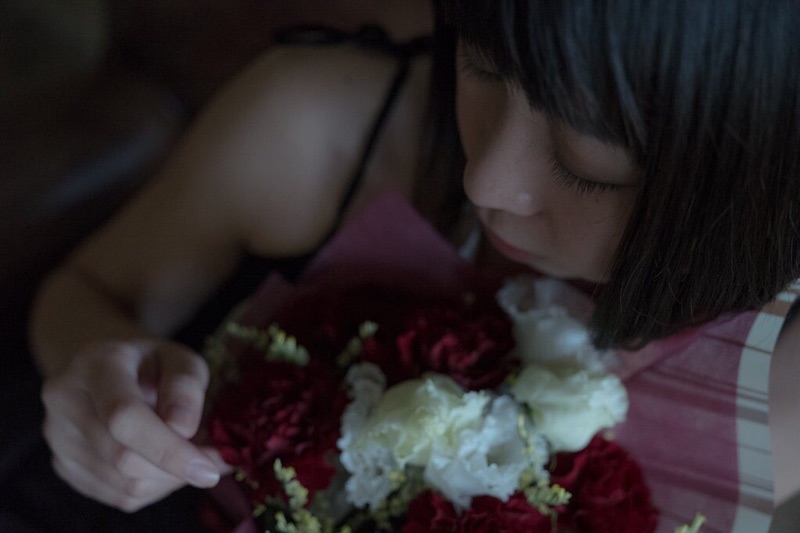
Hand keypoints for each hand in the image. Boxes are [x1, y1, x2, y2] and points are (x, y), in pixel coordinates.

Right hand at [41, 339, 227, 511]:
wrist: (108, 367)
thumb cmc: (151, 363)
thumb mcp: (179, 357)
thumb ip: (186, 385)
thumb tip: (182, 428)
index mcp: (95, 364)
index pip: (124, 417)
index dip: (168, 450)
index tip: (208, 467)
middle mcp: (66, 401)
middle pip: (124, 459)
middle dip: (177, 468)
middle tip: (210, 460)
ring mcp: (58, 437)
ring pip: (124, 485)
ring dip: (168, 479)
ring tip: (185, 453)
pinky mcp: (64, 465)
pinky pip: (118, 496)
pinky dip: (153, 486)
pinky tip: (162, 462)